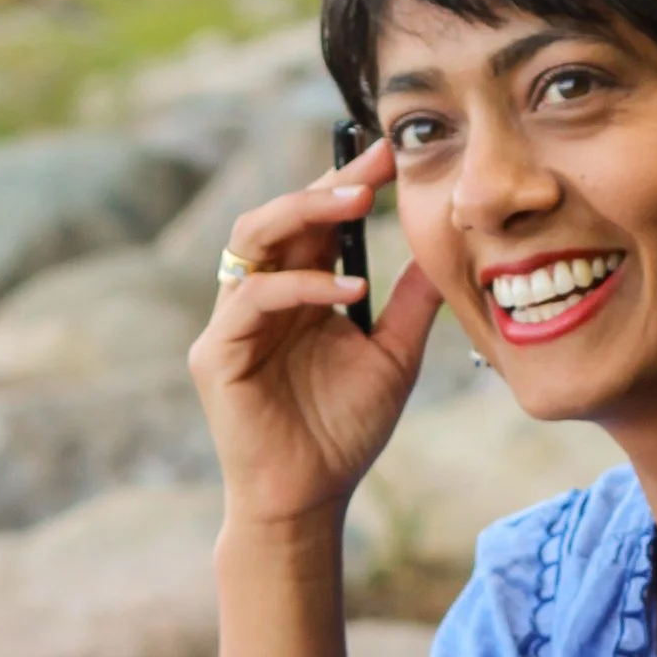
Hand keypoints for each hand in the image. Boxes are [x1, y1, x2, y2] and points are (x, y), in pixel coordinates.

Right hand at [188, 137, 444, 534]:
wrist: (309, 500)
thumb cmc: (342, 434)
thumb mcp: (392, 356)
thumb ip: (410, 304)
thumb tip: (440, 248)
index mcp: (296, 292)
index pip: (315, 222)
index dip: (348, 183)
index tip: (392, 155)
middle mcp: (258, 296)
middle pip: (280, 216)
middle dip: (326, 184)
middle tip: (376, 168)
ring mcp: (232, 322)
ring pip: (252, 239)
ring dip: (304, 213)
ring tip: (358, 204)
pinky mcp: (216, 354)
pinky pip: (253, 299)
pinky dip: (301, 287)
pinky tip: (349, 291)